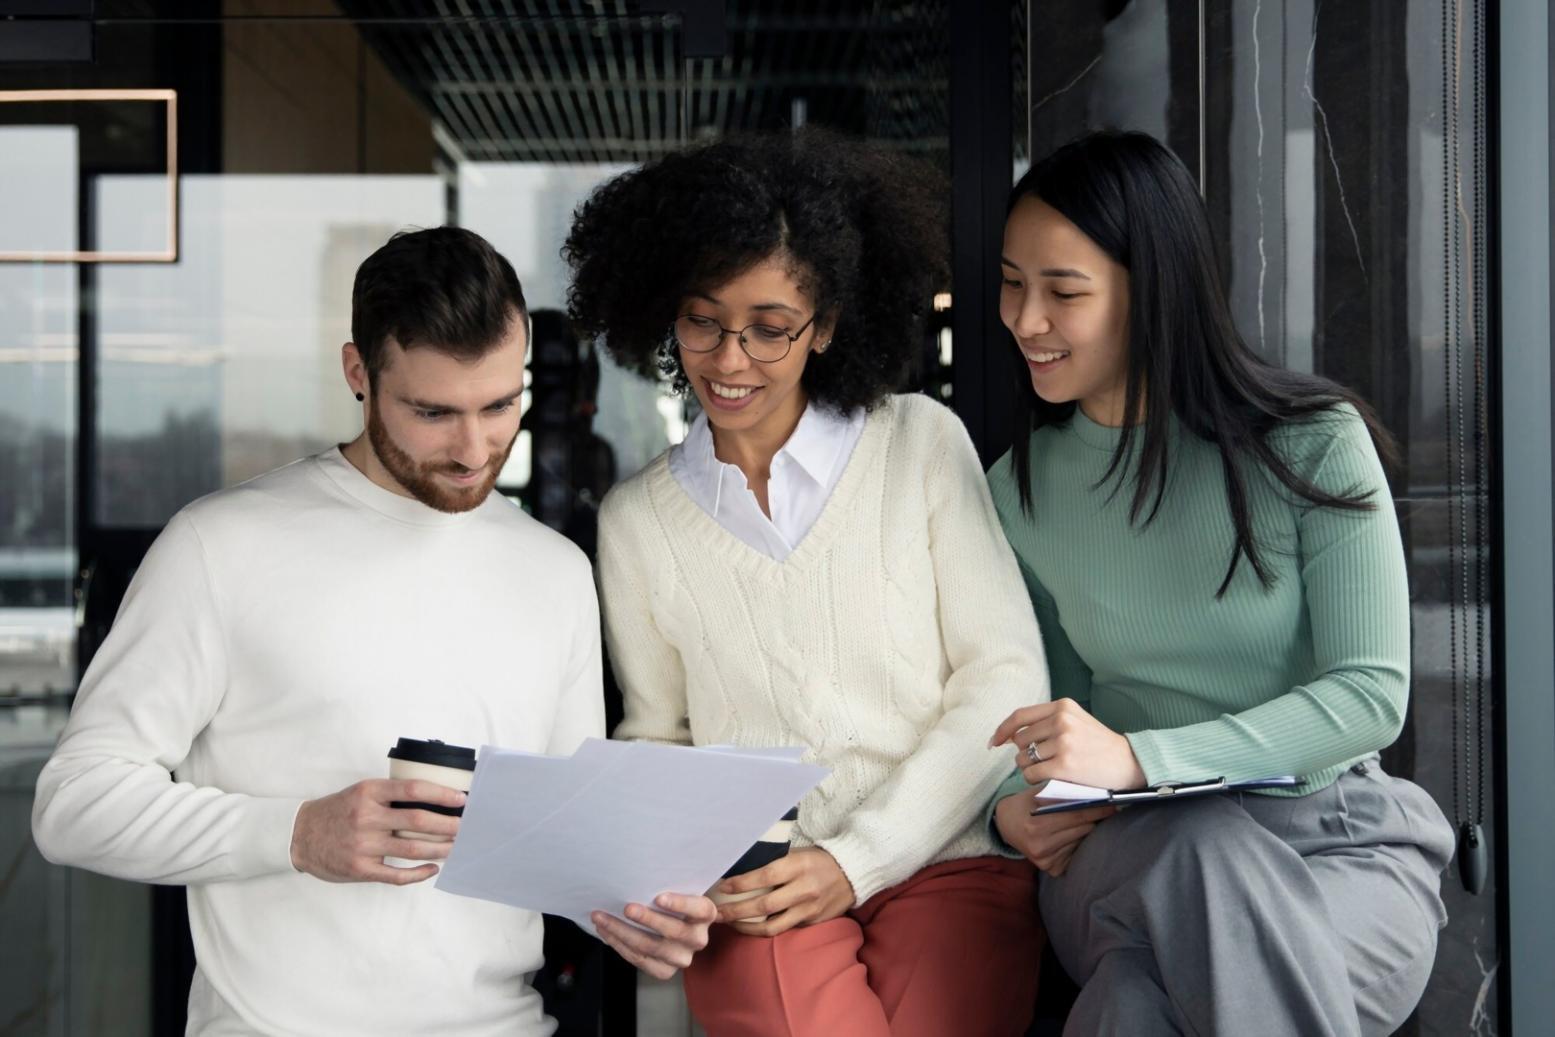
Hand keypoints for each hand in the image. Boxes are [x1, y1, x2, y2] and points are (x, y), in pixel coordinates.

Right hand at [290, 779, 464, 884]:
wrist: (299, 836)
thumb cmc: (337, 812)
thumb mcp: (360, 792)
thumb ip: (389, 795)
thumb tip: (432, 797)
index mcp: (368, 792)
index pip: (412, 789)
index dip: (441, 794)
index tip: (460, 799)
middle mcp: (366, 817)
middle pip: (418, 821)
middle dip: (448, 824)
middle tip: (465, 826)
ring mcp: (363, 845)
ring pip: (412, 849)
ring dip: (440, 849)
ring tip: (455, 846)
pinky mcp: (360, 869)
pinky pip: (396, 875)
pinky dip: (419, 873)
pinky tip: (433, 868)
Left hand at [592, 893, 716, 979]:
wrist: (680, 927)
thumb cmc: (675, 901)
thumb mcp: (681, 890)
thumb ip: (670, 885)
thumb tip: (638, 877)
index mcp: (706, 914)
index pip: (699, 909)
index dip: (680, 904)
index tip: (659, 897)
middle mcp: (698, 939)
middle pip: (672, 931)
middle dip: (646, 919)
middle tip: (626, 908)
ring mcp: (682, 958)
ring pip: (649, 947)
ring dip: (621, 931)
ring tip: (602, 918)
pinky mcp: (665, 972)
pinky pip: (638, 959)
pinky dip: (618, 944)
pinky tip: (606, 931)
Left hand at [713, 847, 854, 936]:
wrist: (852, 872)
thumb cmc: (817, 859)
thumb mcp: (796, 854)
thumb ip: (773, 864)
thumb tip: (739, 872)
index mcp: (798, 866)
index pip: (763, 877)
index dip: (740, 884)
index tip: (721, 887)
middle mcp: (803, 890)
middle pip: (763, 906)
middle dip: (735, 911)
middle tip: (715, 914)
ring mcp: (809, 910)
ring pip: (772, 926)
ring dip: (746, 927)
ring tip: (730, 924)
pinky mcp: (812, 923)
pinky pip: (784, 929)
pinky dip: (765, 929)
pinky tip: (752, 926)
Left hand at [989, 698, 1146, 790]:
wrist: (1128, 763)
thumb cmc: (1098, 745)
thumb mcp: (1076, 721)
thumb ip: (1047, 722)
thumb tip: (1009, 735)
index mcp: (1062, 707)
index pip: (1020, 716)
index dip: (1003, 729)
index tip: (995, 741)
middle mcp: (1061, 721)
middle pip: (1020, 740)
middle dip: (1022, 753)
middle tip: (1037, 762)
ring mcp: (1063, 742)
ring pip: (1023, 759)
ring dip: (1028, 768)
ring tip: (1045, 770)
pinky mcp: (1064, 764)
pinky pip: (1031, 774)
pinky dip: (1033, 780)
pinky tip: (1045, 780)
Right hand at [994, 790, 1113, 876]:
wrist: (1006, 824)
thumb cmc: (1026, 804)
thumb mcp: (1038, 793)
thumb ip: (1061, 792)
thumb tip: (1094, 791)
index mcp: (1037, 825)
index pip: (1077, 816)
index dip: (1097, 810)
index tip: (1113, 804)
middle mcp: (1041, 845)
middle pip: (1082, 830)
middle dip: (1094, 819)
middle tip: (1105, 810)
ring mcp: (1046, 859)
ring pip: (1081, 842)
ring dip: (1087, 832)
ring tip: (1086, 822)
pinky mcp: (1050, 869)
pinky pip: (1074, 854)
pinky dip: (1077, 844)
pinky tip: (1071, 836)